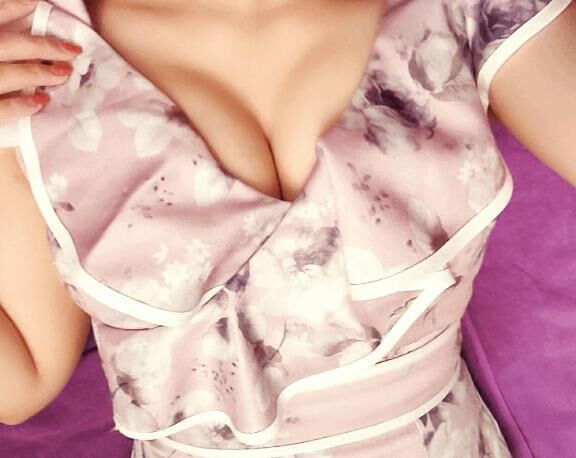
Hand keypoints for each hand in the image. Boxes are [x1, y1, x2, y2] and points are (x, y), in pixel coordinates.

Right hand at [0, 0, 82, 125]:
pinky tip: (41, 102)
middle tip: (72, 49)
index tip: (38, 2)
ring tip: (64, 74)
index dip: (13, 7)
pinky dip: (20, 105)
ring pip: (7, 75)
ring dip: (39, 74)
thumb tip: (12, 13)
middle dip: (43, 46)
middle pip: (9, 45)